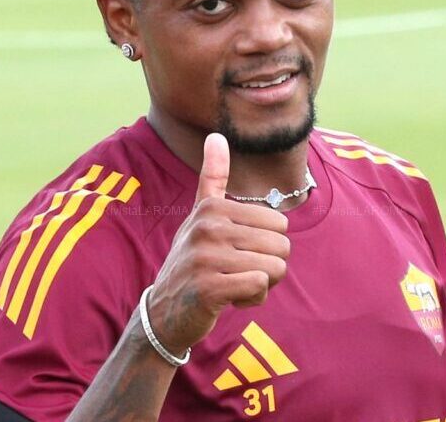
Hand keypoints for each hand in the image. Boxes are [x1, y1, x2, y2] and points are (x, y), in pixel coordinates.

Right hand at [147, 133, 290, 354]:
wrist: (164, 310)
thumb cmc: (192, 259)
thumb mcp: (200, 215)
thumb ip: (212, 177)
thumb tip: (216, 135)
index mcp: (212, 207)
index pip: (279, 222)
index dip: (268, 243)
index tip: (239, 251)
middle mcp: (208, 227)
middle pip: (281, 245)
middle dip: (270, 266)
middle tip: (239, 272)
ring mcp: (206, 257)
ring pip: (274, 268)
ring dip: (261, 284)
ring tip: (233, 284)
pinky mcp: (209, 288)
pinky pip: (259, 286)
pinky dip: (253, 298)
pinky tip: (230, 299)